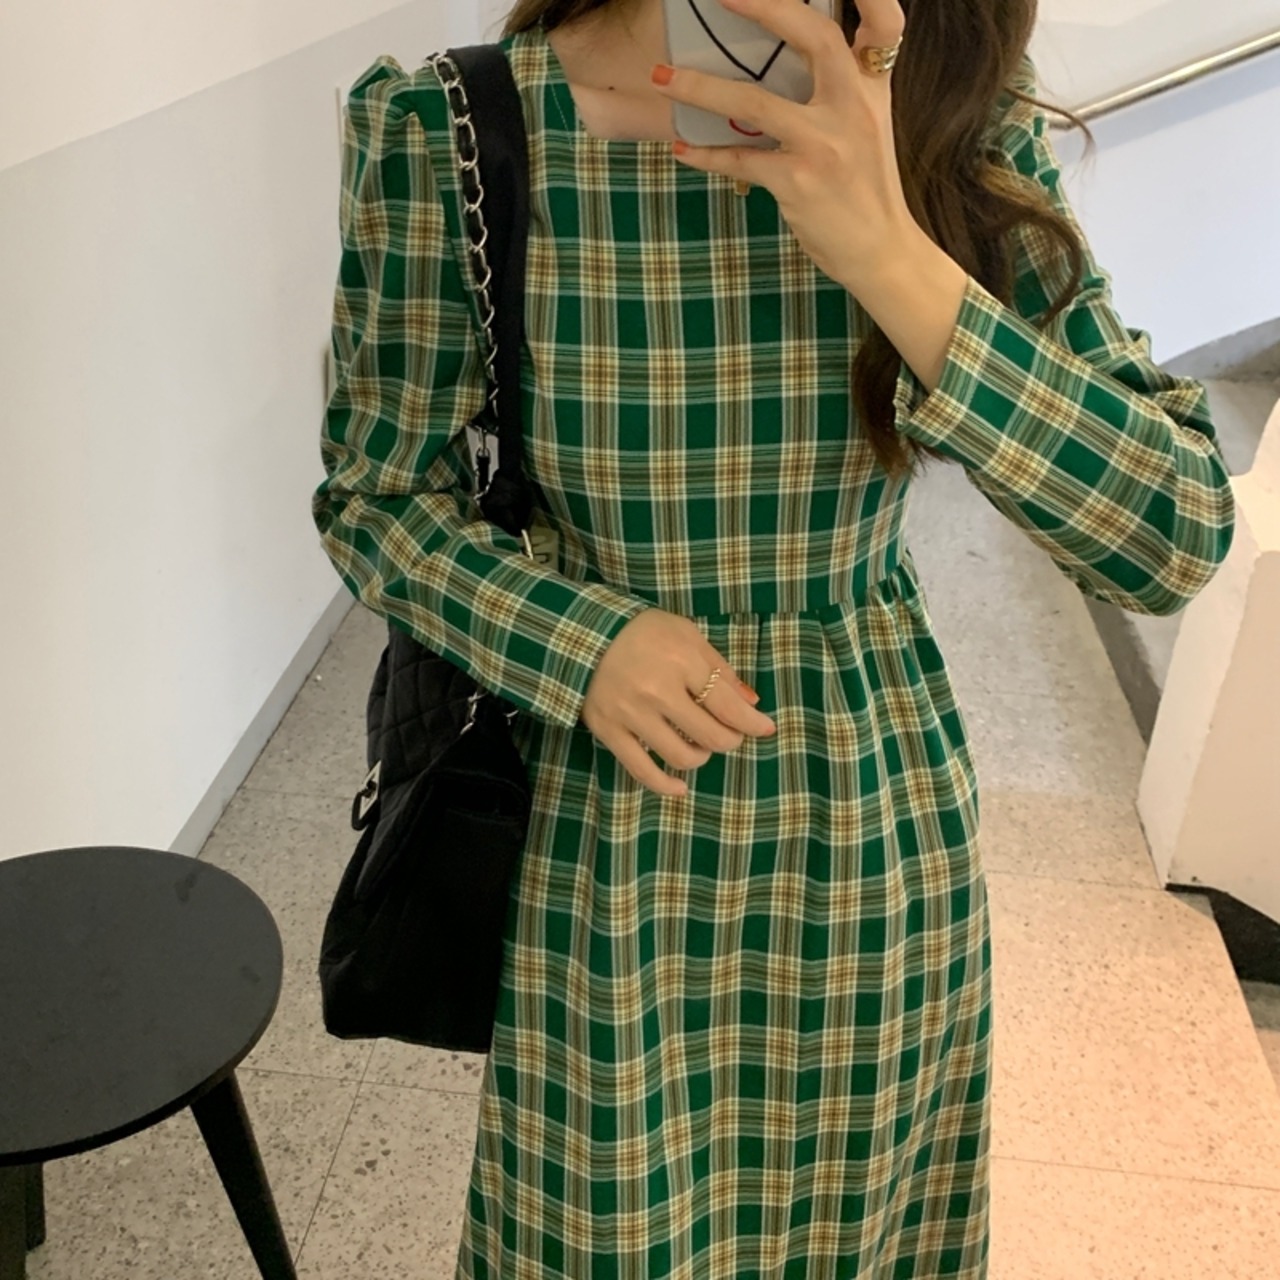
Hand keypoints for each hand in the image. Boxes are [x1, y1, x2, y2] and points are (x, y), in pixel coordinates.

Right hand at [581, 609, 777, 797]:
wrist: (583, 634)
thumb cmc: (643, 632)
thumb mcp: (687, 634)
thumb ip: (720, 669)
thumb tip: (750, 703)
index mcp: (682, 661)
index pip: (729, 706)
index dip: (753, 723)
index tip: (765, 729)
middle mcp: (657, 690)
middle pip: (711, 736)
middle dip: (730, 740)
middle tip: (730, 734)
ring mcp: (631, 714)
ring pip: (681, 757)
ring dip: (701, 756)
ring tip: (699, 745)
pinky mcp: (609, 731)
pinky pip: (642, 771)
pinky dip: (666, 785)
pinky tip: (680, 787)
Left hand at [650, 0, 910, 293]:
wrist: (881, 251)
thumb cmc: (867, 190)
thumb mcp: (868, 128)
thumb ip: (840, 89)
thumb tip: (787, 60)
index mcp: (872, 88)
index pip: (886, 23)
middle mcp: (853, 108)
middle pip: (815, 37)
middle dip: (767, 6)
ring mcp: (824, 145)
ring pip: (754, 101)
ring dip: (700, 87)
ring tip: (661, 77)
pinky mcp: (797, 182)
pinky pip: (740, 159)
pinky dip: (705, 154)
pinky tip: (681, 148)